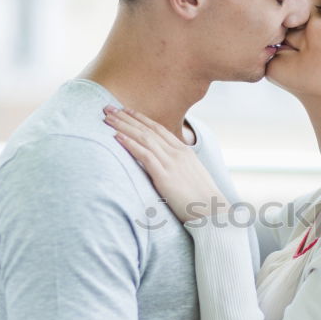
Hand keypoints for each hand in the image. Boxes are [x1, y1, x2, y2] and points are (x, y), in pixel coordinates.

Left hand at [103, 106, 227, 222]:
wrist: (213, 211)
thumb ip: (177, 168)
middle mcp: (177, 153)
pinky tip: (116, 137)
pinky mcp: (165, 176)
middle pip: (148, 129)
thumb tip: (165, 169)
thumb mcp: (191, 176)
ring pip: (144, 138)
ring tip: (107, 119)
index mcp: (184, 151)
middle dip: (126, 117)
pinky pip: (145, 155)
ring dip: (123, 126)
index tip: (125, 111)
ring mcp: (172, 163)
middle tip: (108, 108)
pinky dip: (130, 144)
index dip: (140, 118)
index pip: (158, 129)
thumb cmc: (202, 200)